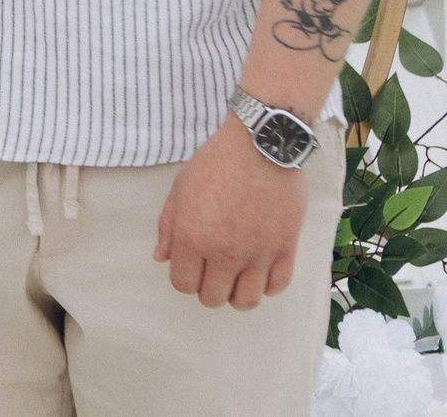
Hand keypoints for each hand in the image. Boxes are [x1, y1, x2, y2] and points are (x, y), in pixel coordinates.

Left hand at [154, 120, 308, 309]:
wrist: (261, 144)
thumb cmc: (217, 161)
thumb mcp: (180, 188)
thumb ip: (168, 226)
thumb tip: (162, 257)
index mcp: (192, 237)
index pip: (183, 284)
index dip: (184, 279)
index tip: (191, 267)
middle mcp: (224, 253)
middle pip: (213, 298)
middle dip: (208, 289)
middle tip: (213, 271)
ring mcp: (257, 254)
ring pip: (246, 301)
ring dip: (238, 294)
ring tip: (237, 277)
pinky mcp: (285, 248)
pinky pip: (277, 286)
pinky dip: (267, 286)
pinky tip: (260, 271)